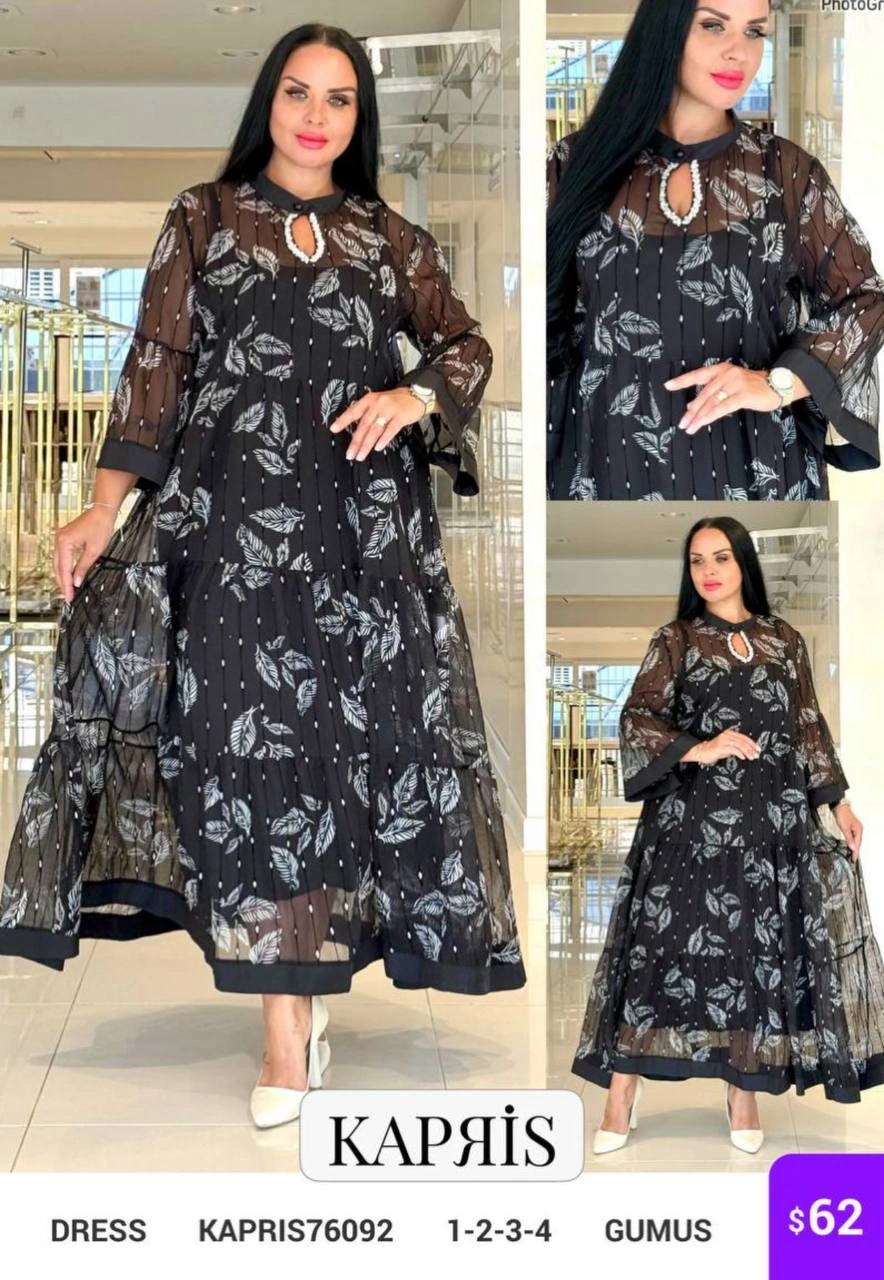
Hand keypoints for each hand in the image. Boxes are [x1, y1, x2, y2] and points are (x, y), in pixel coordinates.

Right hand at [53, 507, 117, 603]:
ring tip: (67, 589)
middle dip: (62, 583)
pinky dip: (64, 567)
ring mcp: (59, 538)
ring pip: (58, 562)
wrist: (102, 512)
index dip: (66, 585)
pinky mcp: (64, 538)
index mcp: (64, 543)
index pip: (64, 569)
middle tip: (67, 597)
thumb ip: (83, 567)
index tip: (69, 597)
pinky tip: (68, 575)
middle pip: (57, 567)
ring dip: (62, 576)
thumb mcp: (94, 551)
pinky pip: (61, 556)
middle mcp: (58, 540)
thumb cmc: (100, 526)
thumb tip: (76, 582)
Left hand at [329, 387, 427, 460]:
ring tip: (361, 455)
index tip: (334, 429)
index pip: (354, 411)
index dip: (343, 420)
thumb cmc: (394, 402)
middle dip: (356, 441)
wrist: (415, 395)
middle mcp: (378, 404)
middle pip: (364, 425)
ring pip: (375, 429)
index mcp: (370, 400)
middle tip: (350, 453)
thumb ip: (367, 414)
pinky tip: (378, 447)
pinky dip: (383, 439)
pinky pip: (391, 430)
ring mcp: (389, 410)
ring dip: (367, 444)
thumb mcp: (378, 402)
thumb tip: (355, 431)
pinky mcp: (400, 417)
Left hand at [665, 363, 785, 434]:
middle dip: (691, 410)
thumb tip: (691, 407)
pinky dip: (710, 416)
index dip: (682, 380)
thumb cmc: (752, 387)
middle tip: (682, 422)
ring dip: (698, 417)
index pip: (698, 375)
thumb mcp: (730, 387)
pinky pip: (723, 407)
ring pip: (711, 402)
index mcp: (721, 369)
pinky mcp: (743, 394)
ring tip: (689, 427)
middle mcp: (727, 374)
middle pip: (703, 394)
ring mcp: (735, 383)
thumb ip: (713, 394)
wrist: (776, 386)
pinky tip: (702, 423)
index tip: (668, 386)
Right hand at [682, 728, 760, 765]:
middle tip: (757, 754)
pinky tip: (743, 757)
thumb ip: (736, 747)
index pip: (744, 737)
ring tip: (751, 757)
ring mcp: (723, 740)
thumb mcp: (727, 747)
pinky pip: (733, 749)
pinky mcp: (720, 746)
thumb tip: (747, 751)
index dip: (752, 743)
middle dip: (751, 748)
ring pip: (739, 744)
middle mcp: (726, 735)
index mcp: (729, 733)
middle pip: (743, 740)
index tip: (758, 749)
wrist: (701, 751)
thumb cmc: (713, 750)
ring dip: (747, 751)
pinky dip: (739, 753)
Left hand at [834, 802, 861, 860]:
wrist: (839, 806)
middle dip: (856, 851)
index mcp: (858, 830)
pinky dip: (852, 841)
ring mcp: (855, 828)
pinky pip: (854, 836)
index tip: (854, 859)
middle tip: (853, 858)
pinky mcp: (852, 826)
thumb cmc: (842, 814)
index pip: (857, 844)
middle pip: (858, 842)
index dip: (856, 852)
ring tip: (852, 854)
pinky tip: (850, 844)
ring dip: (854, 847)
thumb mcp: (844, 828)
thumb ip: (849, 838)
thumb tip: (853, 847)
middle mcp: (859, 829)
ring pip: (856, 840)